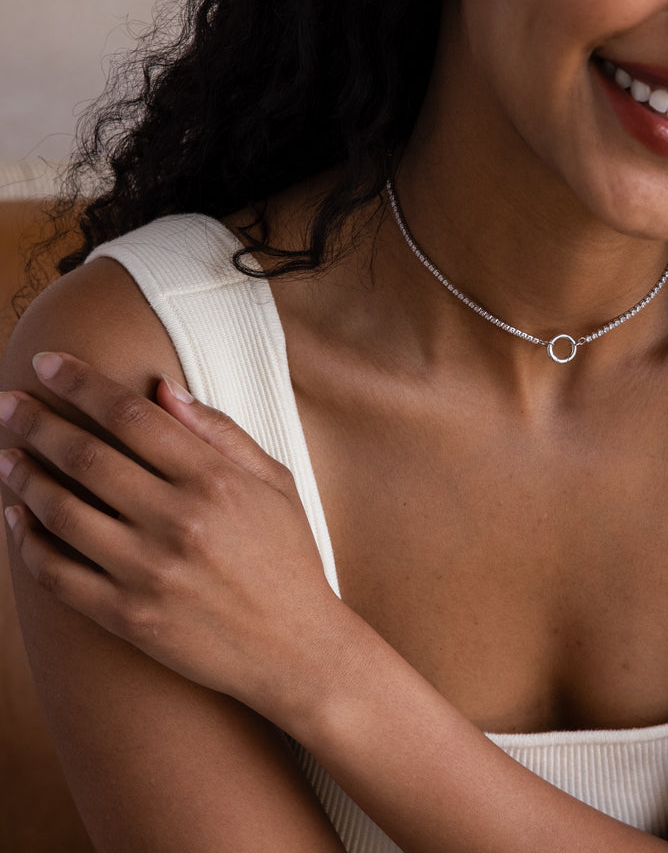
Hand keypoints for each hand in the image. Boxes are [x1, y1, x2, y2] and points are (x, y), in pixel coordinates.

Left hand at [0, 352, 341, 722]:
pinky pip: (58, 575)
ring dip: (24, 477)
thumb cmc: (288, 558)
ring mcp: (149, 572)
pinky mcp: (128, 617)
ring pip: (62, 512)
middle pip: (87, 457)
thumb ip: (219, 433)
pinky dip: (28, 544)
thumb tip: (162, 390)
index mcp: (216, 481)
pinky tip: (16, 518)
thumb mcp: (274, 482)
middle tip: (6, 402)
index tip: (50, 363)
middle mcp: (178, 522)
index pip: (131, 416)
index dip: (82, 384)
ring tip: (6, 455)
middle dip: (37, 422)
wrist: (295, 648)